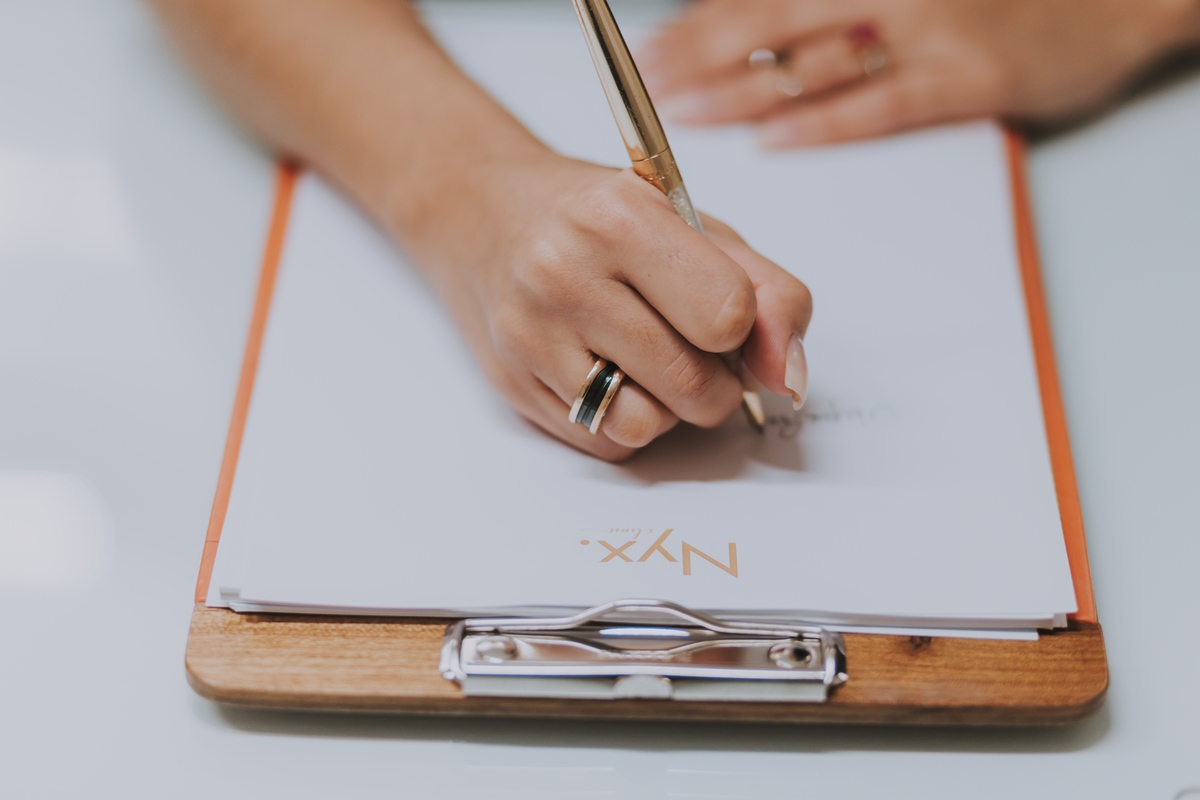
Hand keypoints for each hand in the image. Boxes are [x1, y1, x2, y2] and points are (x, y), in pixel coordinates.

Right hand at [426, 157, 811, 461]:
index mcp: (620, 217)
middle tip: (691, 344)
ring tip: (647, 362)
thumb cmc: (597, 218)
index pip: (727, 315)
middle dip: (715, 381)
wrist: (480, 211)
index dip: (744, 329)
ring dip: (667, 410)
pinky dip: (623, 424)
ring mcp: (530, 334)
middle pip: (694, 385)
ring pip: (645, 426)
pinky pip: (605, 445)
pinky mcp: (510, 382)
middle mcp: (564, 274)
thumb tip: (790, 376)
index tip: (723, 314)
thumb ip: (766, 290)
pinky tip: (606, 374)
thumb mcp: (691, 223)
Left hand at [638, 0, 1199, 146]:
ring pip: (814, 62)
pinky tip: (774, 138)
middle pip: (773, 20)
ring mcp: (929, 32)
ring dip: (741, 88)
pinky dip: (822, 123)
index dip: (704, 17)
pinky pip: (879, 105)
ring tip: (686, 110)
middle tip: (649, 80)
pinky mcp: (967, 80)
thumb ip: (837, 6)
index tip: (654, 42)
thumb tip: (766, 24)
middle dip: (702, 52)